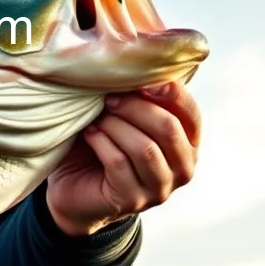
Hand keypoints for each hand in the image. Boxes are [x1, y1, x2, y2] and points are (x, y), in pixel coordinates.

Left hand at [46, 82, 200, 236]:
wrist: (72, 187)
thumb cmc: (100, 144)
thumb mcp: (123, 117)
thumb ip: (136, 98)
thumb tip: (136, 65)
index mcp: (187, 143)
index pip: (191, 114)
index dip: (172, 93)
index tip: (145, 79)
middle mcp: (182, 168)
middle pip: (168, 129)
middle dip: (136, 107)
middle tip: (109, 98)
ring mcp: (159, 189)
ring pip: (145, 148)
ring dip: (116, 126)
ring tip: (97, 117)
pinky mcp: (132, 201)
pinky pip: (120, 163)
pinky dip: (102, 142)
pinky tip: (89, 133)